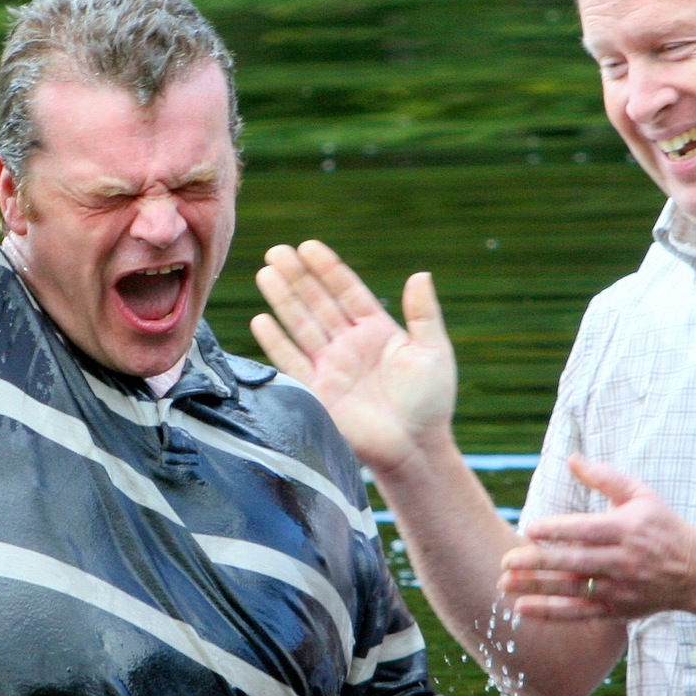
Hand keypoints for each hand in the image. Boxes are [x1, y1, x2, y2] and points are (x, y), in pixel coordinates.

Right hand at [250, 241, 455, 476]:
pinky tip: (261, 319)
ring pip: (301, 325)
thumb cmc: (430, 402)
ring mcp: (331, 366)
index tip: (308, 247)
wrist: (414, 449)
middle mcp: (349, 344)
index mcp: (376, 330)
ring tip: (266, 273)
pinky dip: (276, 341)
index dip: (328, 269)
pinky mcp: (317, 391)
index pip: (347, 291)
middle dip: (298, 277)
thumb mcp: (434, 352)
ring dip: (283, 299)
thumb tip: (421, 275)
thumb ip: (424, 314)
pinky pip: (292, 361)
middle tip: (276, 251)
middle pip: (318, 302)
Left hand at [500, 455, 695, 621]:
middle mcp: (623, 561)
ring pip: (572, 590)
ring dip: (536, 589)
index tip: (529, 529)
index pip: (587, 530)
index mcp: (627, 529)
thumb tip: (572, 458)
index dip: (557, 530)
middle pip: (575, 563)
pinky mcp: (617, 610)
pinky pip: (580, 614)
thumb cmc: (663, 527)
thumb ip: (605, 478)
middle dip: (538, 563)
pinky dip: (551, 613)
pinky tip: (523, 609)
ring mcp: (620, 589)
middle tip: (505, 561)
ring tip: (504, 584)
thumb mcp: (641, 495)